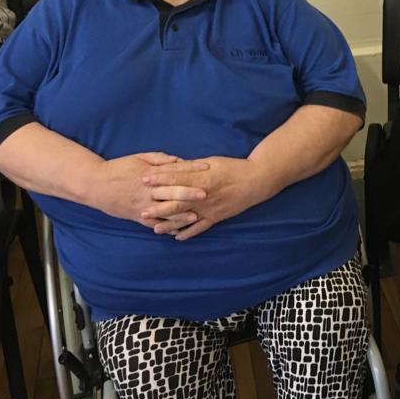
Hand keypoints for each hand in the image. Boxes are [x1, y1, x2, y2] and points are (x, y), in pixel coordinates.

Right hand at [99, 153, 208, 223]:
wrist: (96, 184)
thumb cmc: (120, 168)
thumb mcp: (140, 157)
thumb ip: (160, 159)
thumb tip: (178, 160)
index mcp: (151, 174)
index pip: (175, 171)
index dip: (191, 170)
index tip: (206, 169)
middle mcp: (148, 190)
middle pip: (172, 191)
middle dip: (189, 192)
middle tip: (206, 193)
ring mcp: (143, 205)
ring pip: (164, 211)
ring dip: (180, 214)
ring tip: (195, 216)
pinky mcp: (138, 216)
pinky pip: (154, 224)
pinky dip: (166, 228)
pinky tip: (178, 231)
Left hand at [141, 156, 259, 239]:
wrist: (256, 180)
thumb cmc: (233, 167)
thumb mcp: (212, 162)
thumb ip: (193, 167)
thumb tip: (173, 166)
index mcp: (203, 178)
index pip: (176, 178)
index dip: (159, 179)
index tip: (144, 179)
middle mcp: (204, 195)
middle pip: (177, 202)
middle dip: (159, 207)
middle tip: (143, 212)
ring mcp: (210, 208)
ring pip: (187, 218)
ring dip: (170, 224)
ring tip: (155, 229)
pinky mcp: (217, 216)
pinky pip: (201, 227)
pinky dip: (189, 233)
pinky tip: (177, 237)